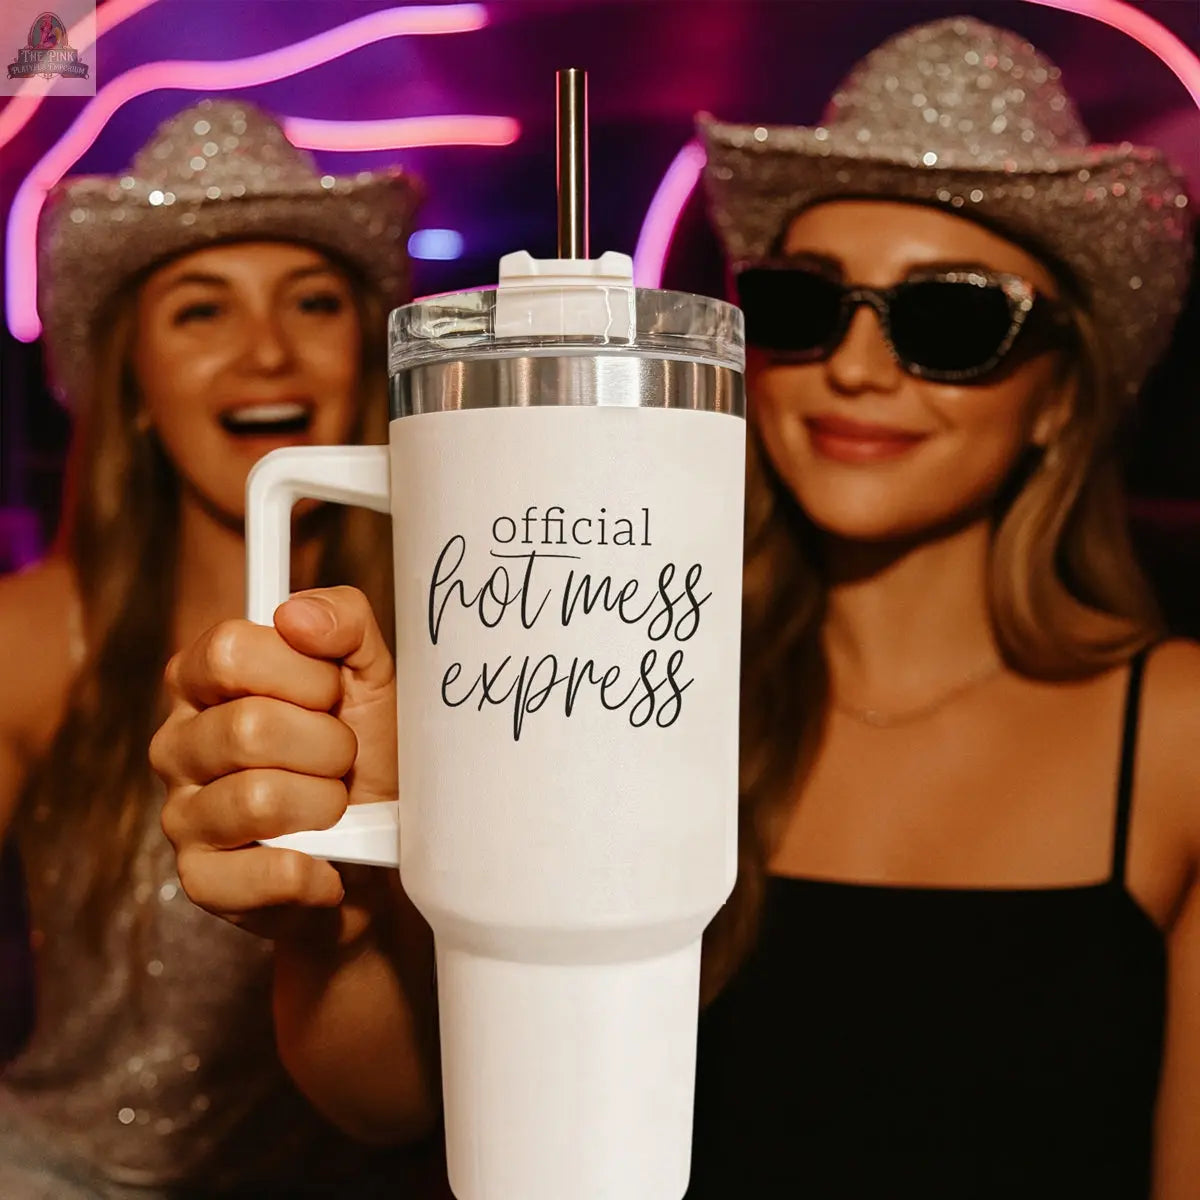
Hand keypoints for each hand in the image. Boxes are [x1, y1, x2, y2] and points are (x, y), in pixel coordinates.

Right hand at [150, 586, 399, 945]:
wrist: (384, 851)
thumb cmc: (369, 751)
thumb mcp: (372, 673)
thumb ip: (345, 621)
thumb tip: (296, 614)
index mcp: (203, 679)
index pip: (228, 650)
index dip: (303, 674)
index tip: (333, 695)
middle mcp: (177, 742)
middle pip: (248, 728)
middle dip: (328, 746)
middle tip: (342, 759)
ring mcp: (180, 815)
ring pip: (258, 800)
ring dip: (326, 806)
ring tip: (335, 808)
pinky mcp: (200, 881)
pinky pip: (264, 873)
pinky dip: (315, 871)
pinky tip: (326, 865)